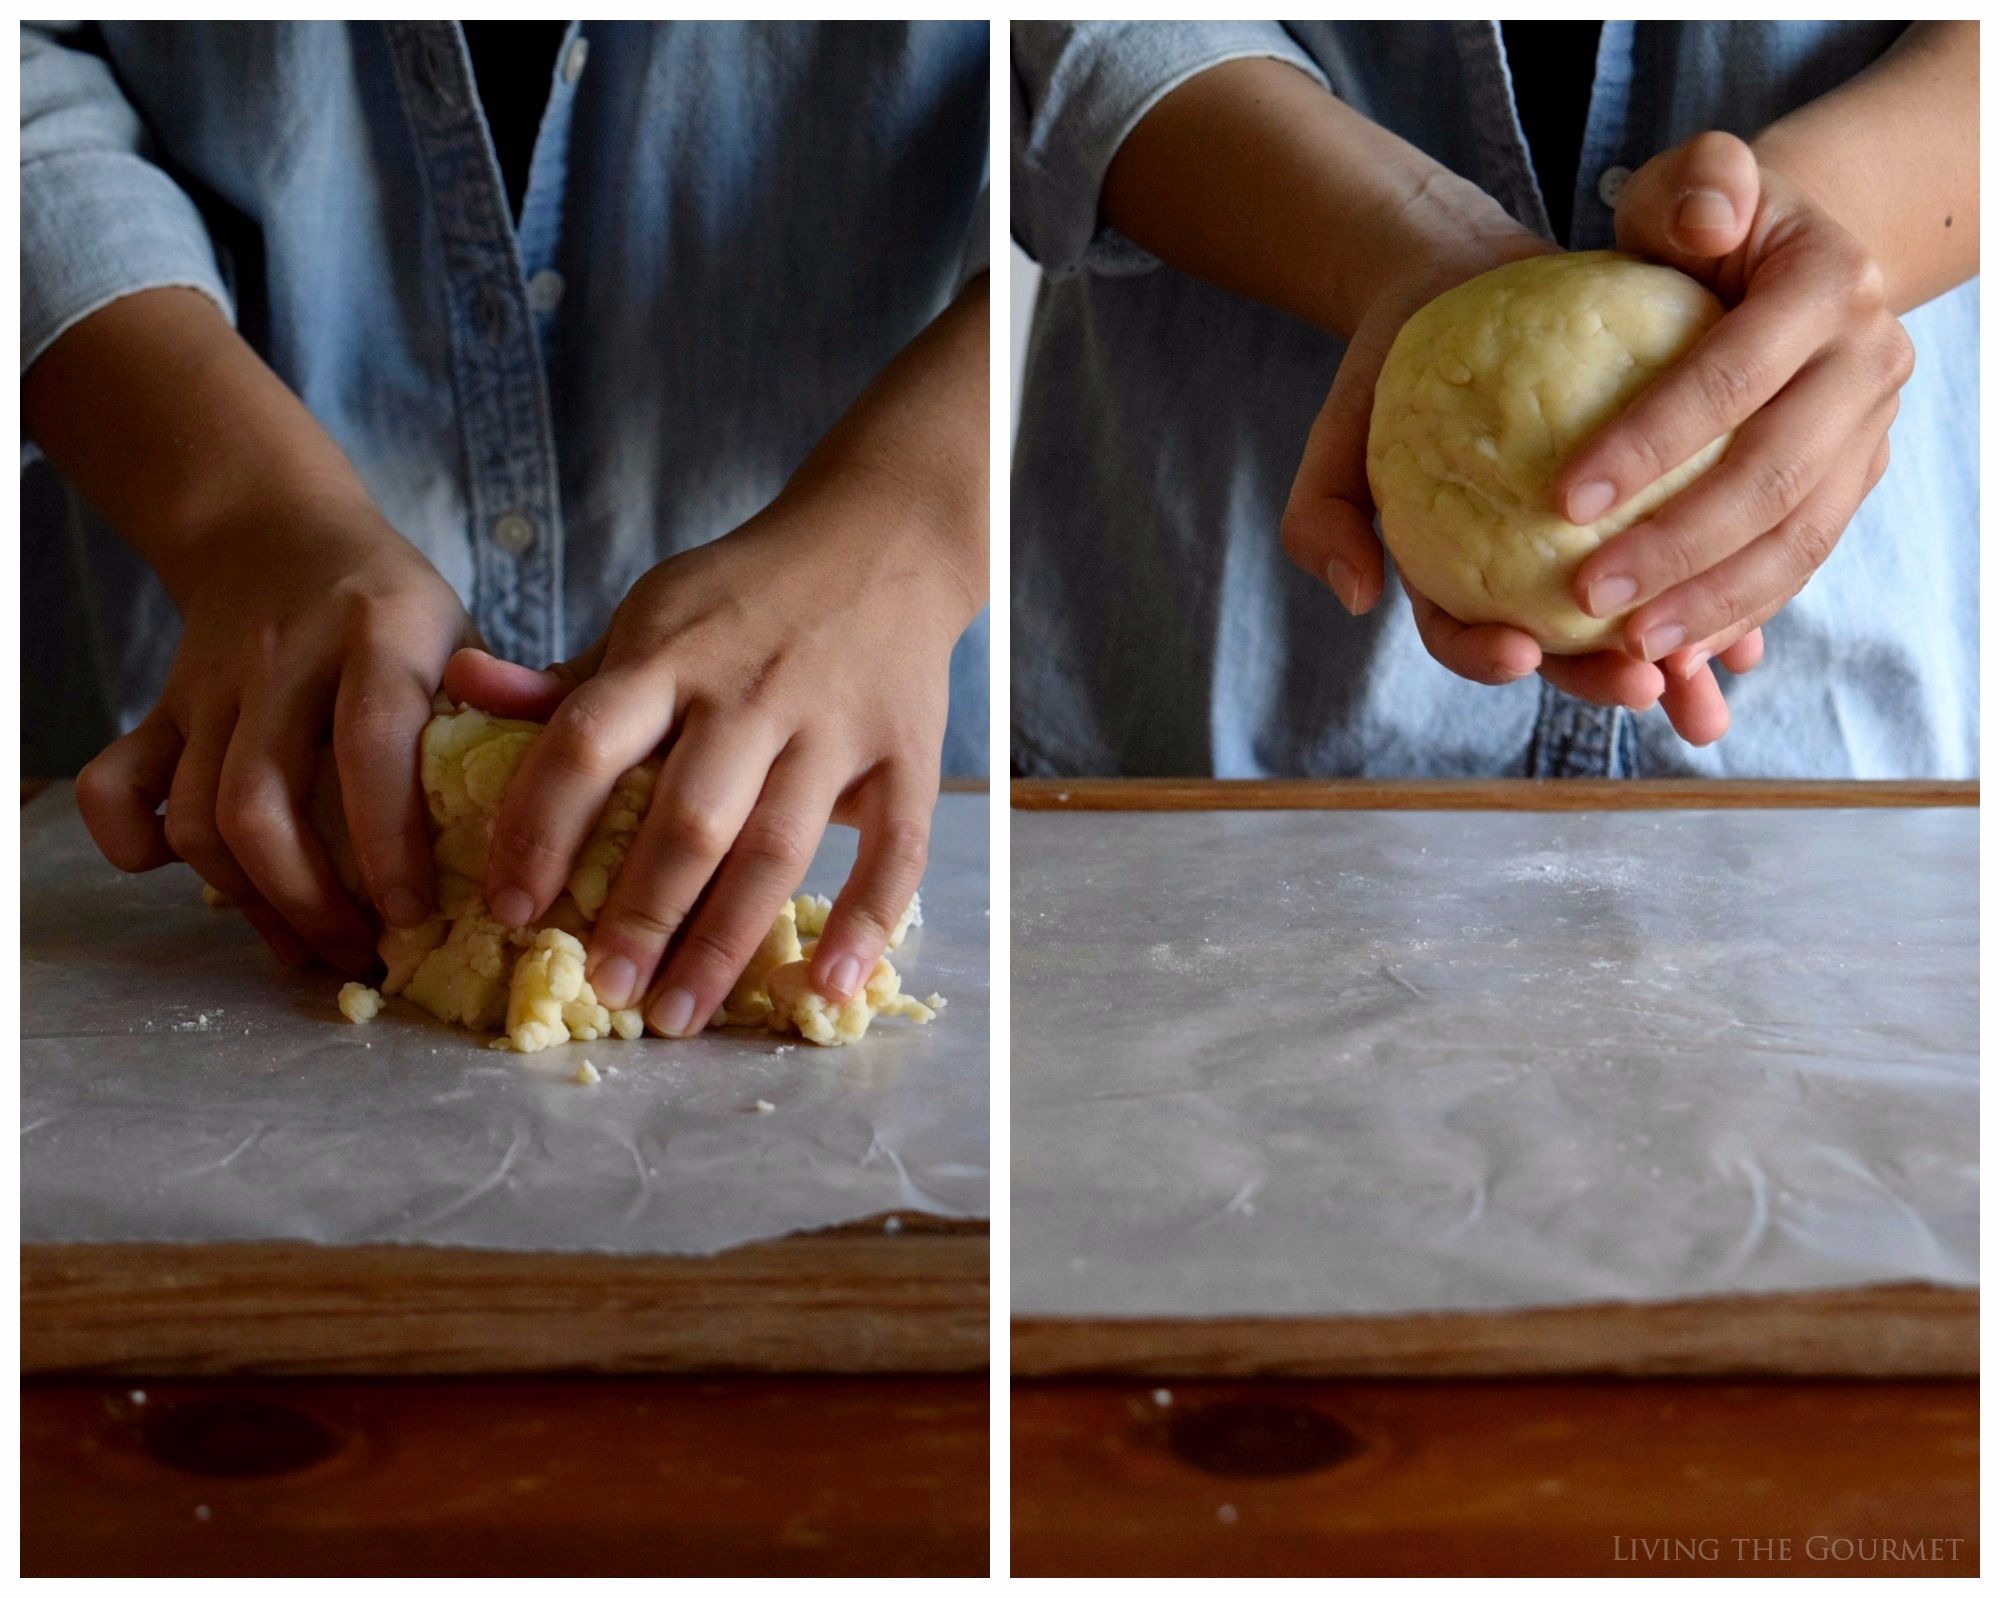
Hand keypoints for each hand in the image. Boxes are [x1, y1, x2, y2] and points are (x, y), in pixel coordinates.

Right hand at [78, 483, 474, 972]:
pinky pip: (116, 783)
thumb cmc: (395, 610)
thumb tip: (537, 834)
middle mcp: (287, 655)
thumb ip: (503, 718)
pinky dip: (130, 842)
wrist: (279, 529)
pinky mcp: (161, 706)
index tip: (413, 916)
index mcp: (382, 631)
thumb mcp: (465, 637)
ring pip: (198, 812)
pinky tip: (179, 875)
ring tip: (309, 944)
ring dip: (250, 897)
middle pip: (262, 799)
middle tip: (360, 952)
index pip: (372, 741)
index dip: (387, 840)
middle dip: (307, 899)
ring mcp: (213, 684)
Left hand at [445, 453, 980, 1038]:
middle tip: (601, 989)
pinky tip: (825, 986)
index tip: (509, 909)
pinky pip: (895, 850)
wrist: (881, 539)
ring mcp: (834, 727)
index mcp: (668, 656)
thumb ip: (567, 679)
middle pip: (687, 818)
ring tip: (677, 1014)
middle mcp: (749, 694)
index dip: (541, 831)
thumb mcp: (650, 615)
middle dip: (639, 914)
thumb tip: (460, 686)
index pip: (588, 746)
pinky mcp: (907, 754)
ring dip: (724, 940)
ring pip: (777, 848)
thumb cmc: (745, 596)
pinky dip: (867, 923)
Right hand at [1279, 206, 1731, 737]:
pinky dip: (1723, 578)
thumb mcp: (1338, 429)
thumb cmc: (1391, 361)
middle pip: (1560, 650)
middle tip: (1642, 684)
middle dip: (1604, 681)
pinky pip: (1689, 547)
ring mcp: (1583, 548)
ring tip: (1715, 674)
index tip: (1519, 650)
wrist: (1459, 283)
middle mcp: (1519, 577)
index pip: (1458, 632)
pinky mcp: (1647, 499)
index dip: (1484, 654)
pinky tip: (1761, 604)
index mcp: (1448, 578)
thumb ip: (1322, 516)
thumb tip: (1356, 595)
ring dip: (1678, 656)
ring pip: (1633, 617)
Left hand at [1558, 131, 1912, 696]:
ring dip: (1716, 602)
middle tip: (1587, 596)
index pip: (1730, 378)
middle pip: (1772, 476)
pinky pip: (1800, 559)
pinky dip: (1742, 611)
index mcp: (1827, 286)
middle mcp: (1868, 362)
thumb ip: (1696, 184)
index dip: (1650, 445)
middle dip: (1679, 547)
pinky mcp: (1855, 481)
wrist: (1779, 257)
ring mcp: (1871, 430)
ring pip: (1799, 536)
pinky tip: (1678, 652)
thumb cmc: (1701, 225)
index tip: (1560, 503)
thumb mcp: (1691, 183)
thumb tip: (1707, 220)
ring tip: (1634, 650)